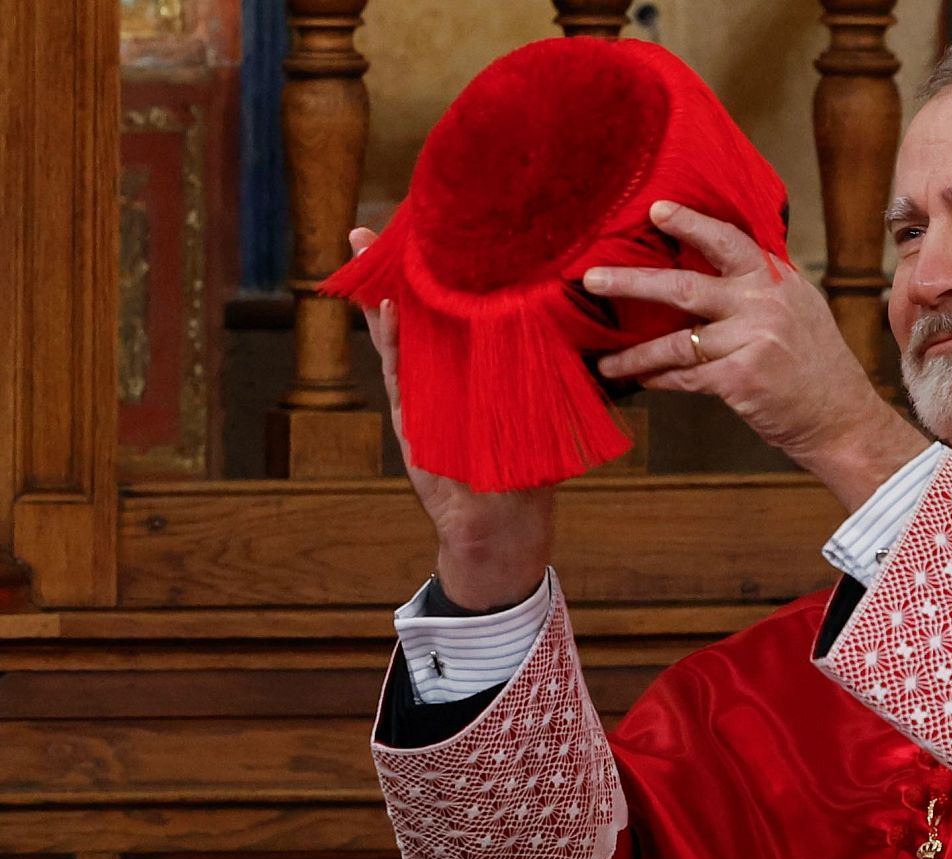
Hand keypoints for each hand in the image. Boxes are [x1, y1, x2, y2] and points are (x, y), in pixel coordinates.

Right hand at [353, 228, 552, 609]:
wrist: (503, 524)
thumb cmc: (526, 467)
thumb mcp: (541, 409)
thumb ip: (547, 370)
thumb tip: (576, 320)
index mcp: (474, 366)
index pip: (455, 312)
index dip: (440, 277)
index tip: (430, 234)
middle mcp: (444, 374)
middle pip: (417, 315)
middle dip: (393, 274)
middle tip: (372, 230)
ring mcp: (423, 393)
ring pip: (398, 336)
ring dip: (380, 296)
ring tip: (364, 251)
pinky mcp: (413, 419)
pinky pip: (400, 374)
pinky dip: (391, 343)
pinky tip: (386, 310)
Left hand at [587, 202, 928, 510]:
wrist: (844, 420)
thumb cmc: (816, 370)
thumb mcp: (800, 313)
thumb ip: (761, 290)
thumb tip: (711, 272)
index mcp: (778, 281)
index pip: (729, 241)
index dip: (690, 223)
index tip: (655, 210)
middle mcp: (765, 303)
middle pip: (685, 285)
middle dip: (633, 281)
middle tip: (592, 277)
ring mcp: (753, 339)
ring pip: (676, 340)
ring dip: (634, 352)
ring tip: (604, 360)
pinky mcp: (741, 377)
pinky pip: (685, 376)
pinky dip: (659, 378)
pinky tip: (640, 380)